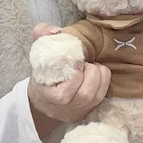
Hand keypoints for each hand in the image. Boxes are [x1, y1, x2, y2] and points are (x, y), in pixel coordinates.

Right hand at [28, 23, 110, 137]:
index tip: (73, 60)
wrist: (43, 103)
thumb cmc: (42, 76)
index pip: (68, 87)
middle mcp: (67, 108)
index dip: (75, 70)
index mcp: (51, 96)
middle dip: (90, 71)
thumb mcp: (38, 55)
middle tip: (83, 62)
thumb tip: (55, 30)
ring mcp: (80, 111)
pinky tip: (93, 74)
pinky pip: (104, 94)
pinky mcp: (90, 111)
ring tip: (89, 66)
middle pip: (87, 92)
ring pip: (98, 93)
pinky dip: (103, 80)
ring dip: (98, 74)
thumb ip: (43, 36)